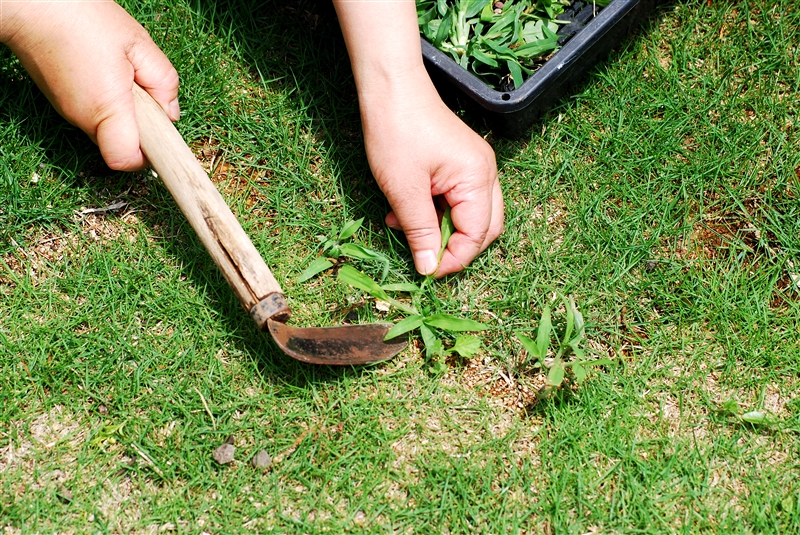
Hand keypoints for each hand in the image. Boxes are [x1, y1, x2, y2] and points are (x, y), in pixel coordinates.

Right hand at [1, 1, 178, 170]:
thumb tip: (171, 113)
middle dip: (141, 129)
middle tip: (143, 92)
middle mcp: (82, 118)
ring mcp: (68, 112)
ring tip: (122, 75)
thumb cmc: (82, 17)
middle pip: (121, 145)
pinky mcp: (62, 103)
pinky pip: (94, 115)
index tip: (160, 136)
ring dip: (125, 113)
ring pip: (108, 130)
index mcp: (105, 109)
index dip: (148, 156)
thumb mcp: (138, 44)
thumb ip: (163, 82)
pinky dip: (108, 103)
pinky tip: (106, 73)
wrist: (32, 5)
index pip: (127, 160)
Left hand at [333, 0, 503, 276]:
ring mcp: (475, 167)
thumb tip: (428, 269)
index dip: (453, 259)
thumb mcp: (404, 190)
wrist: (390, 87)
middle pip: (484, 228)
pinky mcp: (461, 163)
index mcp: (478, 178)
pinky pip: (457, 199)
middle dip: (454, 248)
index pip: (477, 235)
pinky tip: (404, 212)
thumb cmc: (396, 132)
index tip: (425, 272)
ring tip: (404, 229)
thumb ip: (420, 232)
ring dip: (440, 230)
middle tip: (423, 258)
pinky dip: (435, 212)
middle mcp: (485, 173)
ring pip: (470, 216)